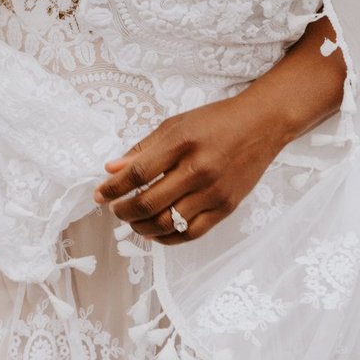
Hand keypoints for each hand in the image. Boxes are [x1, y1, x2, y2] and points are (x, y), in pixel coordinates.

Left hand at [93, 92, 286, 244]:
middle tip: (114, 209)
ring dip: (141, 227)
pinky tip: (156, 231)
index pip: (137, 173)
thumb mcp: (175, 125)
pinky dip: (168, 237)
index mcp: (182, 143)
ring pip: (167, 223)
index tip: (99, 194)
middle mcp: (198, 169)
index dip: (112, 188)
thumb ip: (143, 148)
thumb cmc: (215, 121)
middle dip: (123, 211)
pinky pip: (191, 233)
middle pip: (149, 203)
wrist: (261, 125)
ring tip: (132, 220)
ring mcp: (214, 191)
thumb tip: (111, 169)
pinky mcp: (226, 207)